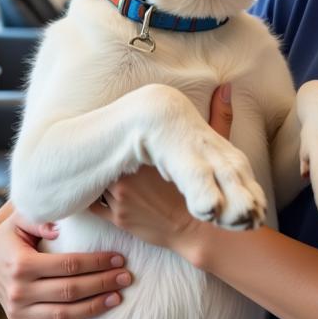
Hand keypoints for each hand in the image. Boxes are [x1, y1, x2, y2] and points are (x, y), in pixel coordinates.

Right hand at [0, 202, 132, 318]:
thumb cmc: (7, 232)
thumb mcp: (17, 217)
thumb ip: (38, 219)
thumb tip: (59, 228)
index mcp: (22, 264)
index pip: (69, 265)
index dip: (97, 262)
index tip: (119, 258)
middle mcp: (20, 290)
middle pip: (70, 291)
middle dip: (102, 284)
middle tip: (126, 277)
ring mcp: (17, 309)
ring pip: (61, 314)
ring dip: (92, 308)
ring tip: (116, 299)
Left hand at [89, 84, 234, 253]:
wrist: (198, 231)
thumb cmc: (207, 191)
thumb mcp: (215, 152)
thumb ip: (219, 117)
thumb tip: (226, 87)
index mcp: (149, 154)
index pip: (120, 137)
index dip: (119, 136)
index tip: (119, 134)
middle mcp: (131, 174)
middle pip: (106, 155)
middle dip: (107, 154)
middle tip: (106, 149)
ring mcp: (122, 198)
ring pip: (98, 178)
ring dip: (99, 175)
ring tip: (101, 170)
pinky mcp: (116, 217)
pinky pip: (93, 204)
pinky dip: (92, 198)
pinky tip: (96, 193)